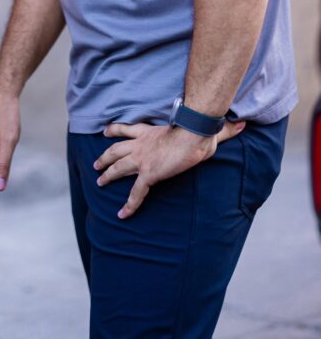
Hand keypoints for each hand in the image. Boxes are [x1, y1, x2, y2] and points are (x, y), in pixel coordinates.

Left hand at [93, 119, 245, 218]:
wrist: (192, 133)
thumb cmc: (198, 128)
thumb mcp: (204, 127)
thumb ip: (221, 128)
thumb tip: (242, 124)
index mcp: (149, 131)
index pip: (126, 128)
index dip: (113, 130)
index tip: (104, 131)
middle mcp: (140, 144)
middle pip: (115, 149)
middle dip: (104, 157)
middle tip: (96, 164)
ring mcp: (142, 159)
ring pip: (118, 167)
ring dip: (107, 174)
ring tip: (99, 181)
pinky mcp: (148, 173)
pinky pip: (135, 193)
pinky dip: (128, 205)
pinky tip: (122, 215)